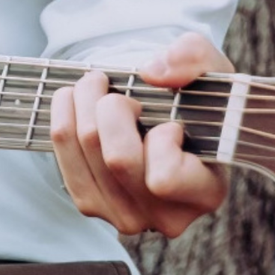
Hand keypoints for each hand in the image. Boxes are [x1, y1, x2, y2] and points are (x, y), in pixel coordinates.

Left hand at [50, 31, 231, 242]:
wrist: (170, 118)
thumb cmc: (196, 100)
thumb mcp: (211, 69)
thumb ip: (194, 58)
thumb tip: (152, 72)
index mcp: (205, 192)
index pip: (165, 178)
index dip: (161, 140)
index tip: (170, 123)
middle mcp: (166, 216)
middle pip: (117, 159)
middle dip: (111, 107)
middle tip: (116, 86)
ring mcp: (126, 216)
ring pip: (86, 152)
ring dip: (83, 104)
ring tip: (95, 85)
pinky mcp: (93, 205)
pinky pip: (63, 156)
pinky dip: (64, 118)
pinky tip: (75, 101)